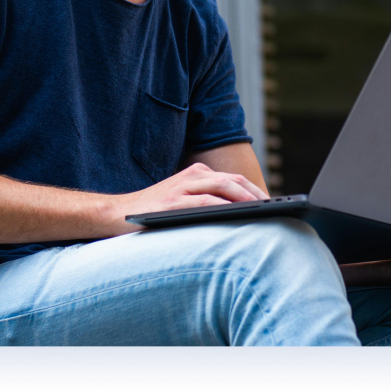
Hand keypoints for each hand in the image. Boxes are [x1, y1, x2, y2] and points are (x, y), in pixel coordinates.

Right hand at [120, 162, 268, 230]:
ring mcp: (182, 187)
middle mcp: (192, 175)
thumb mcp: (183, 201)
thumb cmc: (154, 212)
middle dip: (256, 194)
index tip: (271, 204)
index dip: (254, 190)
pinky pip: (205, 201)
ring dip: (245, 198)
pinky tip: (237, 214)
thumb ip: (206, 201)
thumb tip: (240, 216)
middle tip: (274, 208)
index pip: (233, 179)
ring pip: (223, 187)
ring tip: (262, 211)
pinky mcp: (173, 202)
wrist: (116, 214)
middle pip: (233, 180)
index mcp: (196, 173)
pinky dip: (224, 206)